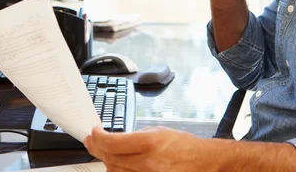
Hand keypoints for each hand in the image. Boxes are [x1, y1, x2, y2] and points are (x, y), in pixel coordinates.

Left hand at [84, 126, 214, 171]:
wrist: (204, 162)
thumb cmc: (185, 146)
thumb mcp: (159, 131)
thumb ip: (135, 136)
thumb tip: (115, 138)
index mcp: (151, 143)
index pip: (113, 143)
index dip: (98, 138)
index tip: (94, 133)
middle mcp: (148, 163)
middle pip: (110, 158)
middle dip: (97, 148)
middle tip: (92, 142)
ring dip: (106, 161)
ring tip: (104, 152)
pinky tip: (116, 165)